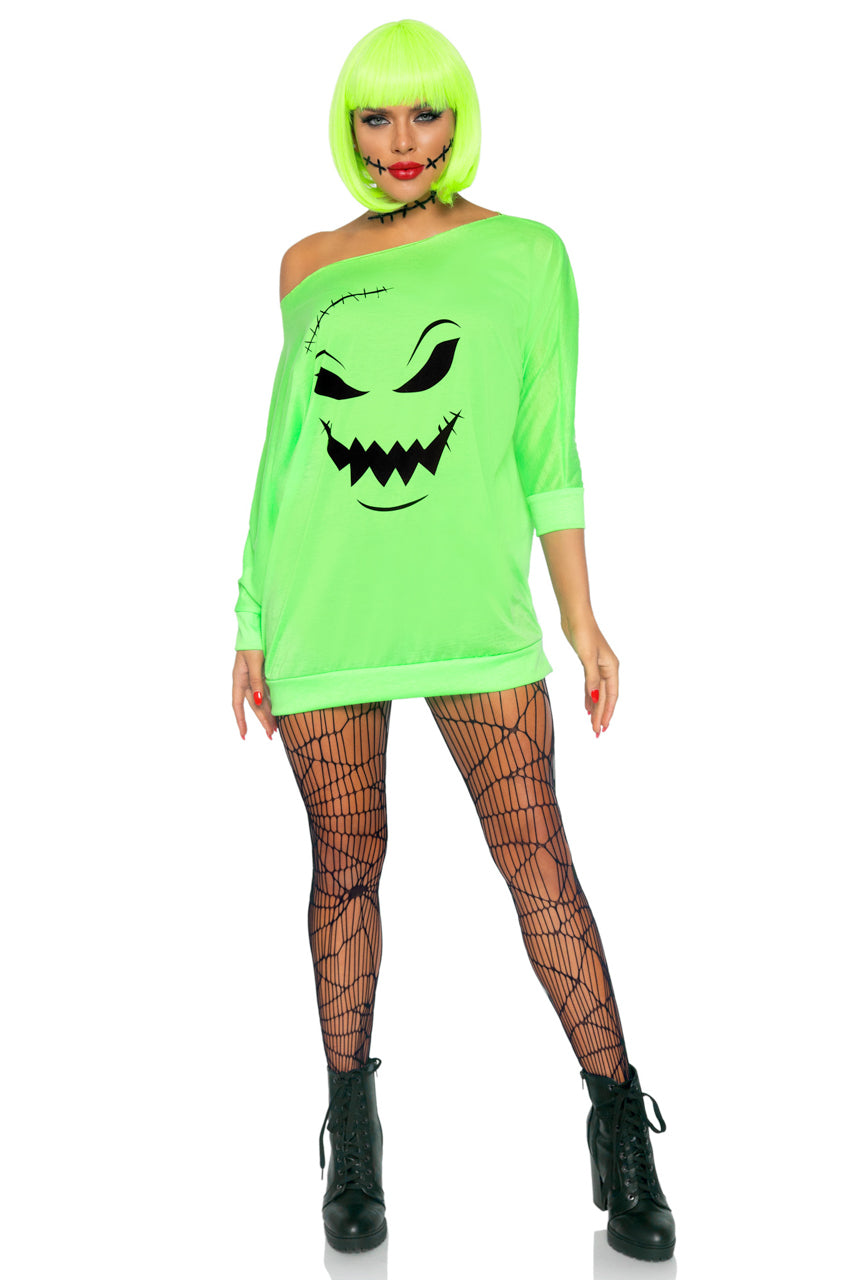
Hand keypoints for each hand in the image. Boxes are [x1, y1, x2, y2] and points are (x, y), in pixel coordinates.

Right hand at [232, 649, 277, 739]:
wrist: (256, 628)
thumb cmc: (253, 643)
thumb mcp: (254, 662)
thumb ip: (256, 681)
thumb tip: (258, 701)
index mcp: (239, 679)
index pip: (237, 705)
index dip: (241, 720)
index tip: (244, 735)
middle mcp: (246, 681)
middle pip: (253, 705)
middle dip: (262, 721)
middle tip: (271, 735)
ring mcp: (255, 678)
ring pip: (261, 700)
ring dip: (268, 714)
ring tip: (276, 728)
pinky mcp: (263, 674)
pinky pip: (268, 692)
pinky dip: (272, 702)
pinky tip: (278, 710)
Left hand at [561, 617, 618, 735]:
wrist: (575, 616)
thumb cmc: (584, 633)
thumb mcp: (588, 657)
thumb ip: (591, 679)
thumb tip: (593, 699)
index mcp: (612, 668)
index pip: (611, 695)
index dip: (608, 712)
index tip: (603, 727)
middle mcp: (607, 669)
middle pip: (605, 697)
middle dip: (601, 714)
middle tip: (596, 732)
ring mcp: (598, 667)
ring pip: (597, 693)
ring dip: (595, 708)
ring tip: (592, 724)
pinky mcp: (588, 664)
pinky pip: (590, 685)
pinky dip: (588, 697)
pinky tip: (586, 707)